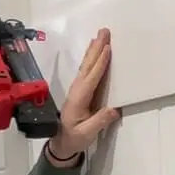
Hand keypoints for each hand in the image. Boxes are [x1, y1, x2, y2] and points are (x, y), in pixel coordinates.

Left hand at [47, 29, 118, 161]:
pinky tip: (94, 51)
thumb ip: (99, 121)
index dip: (100, 63)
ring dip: (93, 49)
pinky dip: (91, 57)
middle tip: (104, 31)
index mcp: (79, 99)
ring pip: (86, 65)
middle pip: (88, 66)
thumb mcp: (86, 134)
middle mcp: (77, 90)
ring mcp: (77, 89)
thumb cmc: (74, 139)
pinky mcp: (80, 90)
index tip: (107, 49)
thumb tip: (113, 109)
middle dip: (96, 48)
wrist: (61, 143)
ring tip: (100, 35)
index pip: (91, 78)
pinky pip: (86, 70)